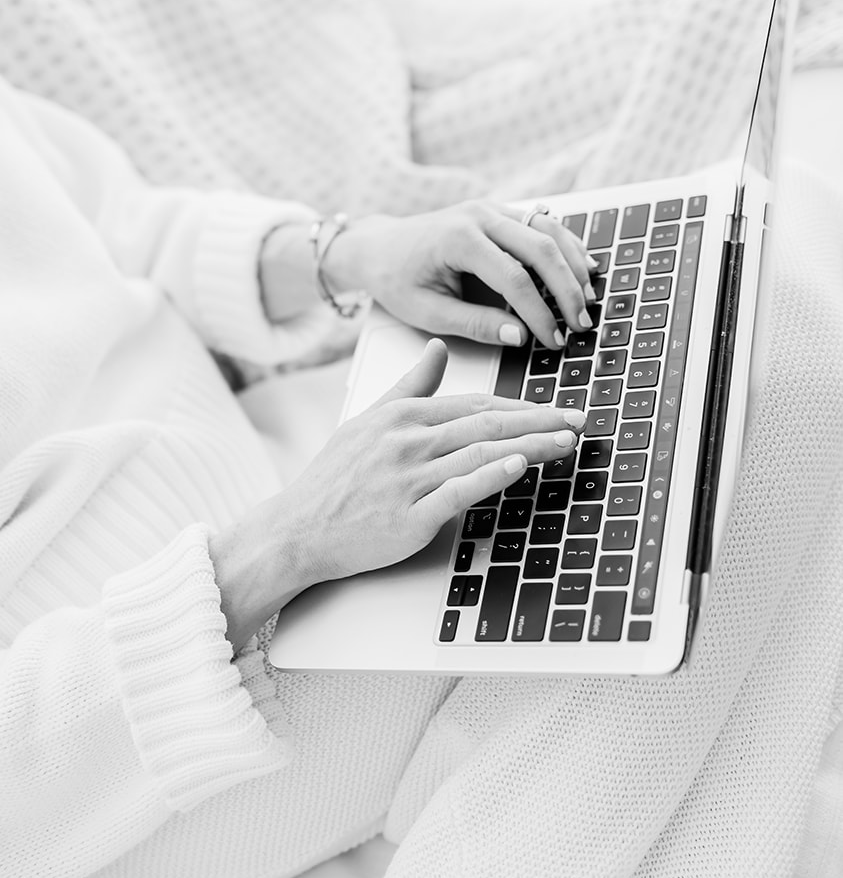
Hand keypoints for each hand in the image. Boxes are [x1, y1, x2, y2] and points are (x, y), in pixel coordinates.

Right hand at [209, 340, 585, 646]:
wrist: (297, 529)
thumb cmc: (333, 480)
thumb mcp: (367, 420)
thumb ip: (408, 385)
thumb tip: (436, 348)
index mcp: (401, 415)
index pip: (474, 403)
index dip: (521, 404)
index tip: (557, 406)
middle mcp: (407, 440)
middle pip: (486, 423)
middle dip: (539, 419)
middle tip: (579, 419)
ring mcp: (408, 478)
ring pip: (479, 452)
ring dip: (530, 444)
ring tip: (566, 440)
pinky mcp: (409, 516)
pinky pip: (457, 490)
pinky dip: (490, 475)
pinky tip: (518, 465)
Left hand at [325, 199, 596, 349]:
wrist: (378, 246)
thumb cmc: (396, 279)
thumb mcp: (426, 311)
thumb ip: (474, 324)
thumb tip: (519, 336)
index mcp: (458, 239)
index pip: (514, 278)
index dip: (539, 313)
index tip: (553, 340)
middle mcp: (479, 216)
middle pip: (541, 247)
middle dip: (567, 289)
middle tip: (581, 324)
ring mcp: (491, 209)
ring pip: (548, 229)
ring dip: (573, 264)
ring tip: (588, 299)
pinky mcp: (498, 212)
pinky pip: (541, 223)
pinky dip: (565, 246)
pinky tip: (583, 268)